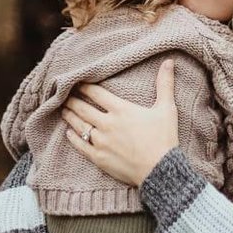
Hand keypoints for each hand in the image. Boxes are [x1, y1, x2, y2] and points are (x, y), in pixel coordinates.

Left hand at [61, 58, 179, 187]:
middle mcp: (108, 124)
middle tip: (64, 96)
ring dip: (70, 116)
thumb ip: (165, 84)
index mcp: (121, 110)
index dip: (85, 86)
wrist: (160, 170)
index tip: (77, 82)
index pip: (97, 93)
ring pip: (80, 125)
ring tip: (64, 110)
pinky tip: (68, 133)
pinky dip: (73, 138)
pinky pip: (81, 146)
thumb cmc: (164, 139)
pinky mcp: (100, 158)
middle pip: (84, 108)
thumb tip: (169, 62)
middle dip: (73, 100)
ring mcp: (102, 142)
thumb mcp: (166, 108)